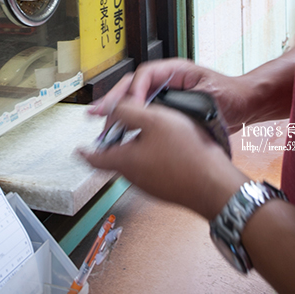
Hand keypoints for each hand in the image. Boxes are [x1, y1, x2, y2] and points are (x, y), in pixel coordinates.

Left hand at [80, 97, 245, 220]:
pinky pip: (152, 166)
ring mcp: (152, 184)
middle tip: (119, 124)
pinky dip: (151, 151)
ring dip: (134, 143)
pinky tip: (167, 141)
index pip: (94, 158)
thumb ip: (128, 111)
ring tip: (146, 126)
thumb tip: (112, 108)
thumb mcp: (154, 120)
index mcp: (125, 161)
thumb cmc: (188, 155)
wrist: (217, 186)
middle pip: (115, 156)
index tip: (77, 150)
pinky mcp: (168, 185)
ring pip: (134, 161)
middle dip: (114, 139)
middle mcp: (135, 177)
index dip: (84, 151)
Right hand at [88, 58, 252, 132]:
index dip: (134, 90)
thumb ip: (186, 98)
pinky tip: (118, 128)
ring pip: (133, 96)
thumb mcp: (209, 95)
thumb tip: (164, 105)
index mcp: (175, 69)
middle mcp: (167, 78)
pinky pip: (141, 108)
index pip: (145, 74)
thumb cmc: (232, 96)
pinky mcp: (165, 105)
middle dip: (114, 98)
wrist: (245, 104)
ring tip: (100, 120)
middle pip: (133, 84)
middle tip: (97, 113)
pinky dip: (127, 117)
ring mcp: (165, 91)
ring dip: (116, 107)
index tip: (129, 106)